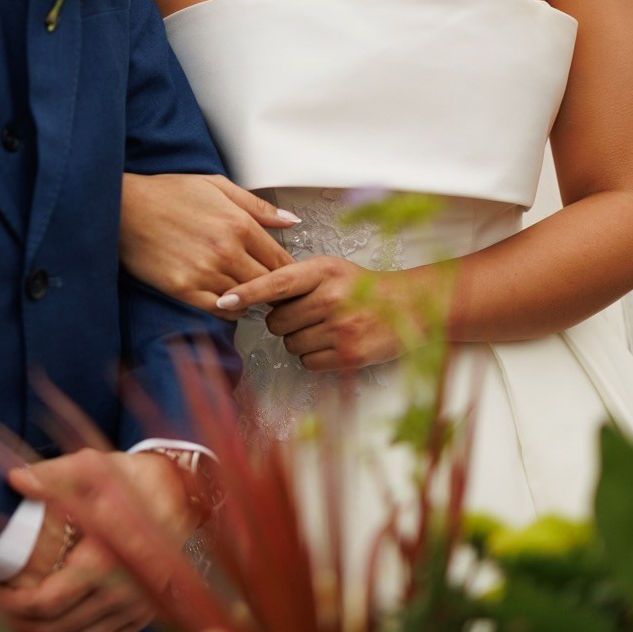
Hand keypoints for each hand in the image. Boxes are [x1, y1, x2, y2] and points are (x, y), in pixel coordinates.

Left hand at [0, 450, 194, 631]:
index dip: (12, 605)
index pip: (48, 601)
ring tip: (14, 626)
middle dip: (18, 625)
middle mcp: (123, 592)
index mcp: (105, 559)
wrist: (183, 496)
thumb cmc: (132, 479)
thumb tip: (16, 479)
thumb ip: (53, 476)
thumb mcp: (92, 467)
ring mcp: (135, 609)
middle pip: (57, 630)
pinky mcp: (142, 617)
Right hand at [120, 173, 296, 316]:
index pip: (280, 259)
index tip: (288, 276)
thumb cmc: (166, 194)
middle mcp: (226, 251)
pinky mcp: (183, 289)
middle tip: (271, 290)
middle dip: (272, 287)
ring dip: (249, 298)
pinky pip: (219, 310)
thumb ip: (257, 206)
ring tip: (247, 294)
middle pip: (267, 283)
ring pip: (245, 299)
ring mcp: (204, 272)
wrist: (124, 208)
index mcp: (238, 224)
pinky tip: (226, 300)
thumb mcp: (216, 187)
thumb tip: (291, 220)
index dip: (288, 271)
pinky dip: (227, 309)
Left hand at [220, 255, 435, 372]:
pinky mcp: (348, 355)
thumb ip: (295, 278)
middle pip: (277, 322)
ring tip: (325, 326)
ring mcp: (340, 328)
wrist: (408, 306)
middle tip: (308, 314)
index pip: (275, 283)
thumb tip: (256, 294)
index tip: (225, 300)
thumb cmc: (363, 287)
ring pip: (290, 344)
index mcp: (322, 271)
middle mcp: (330, 298)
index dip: (247, 293)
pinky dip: (315, 356)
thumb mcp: (330, 269)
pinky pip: (308, 362)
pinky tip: (332, 342)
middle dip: (285, 321)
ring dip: (300, 339)